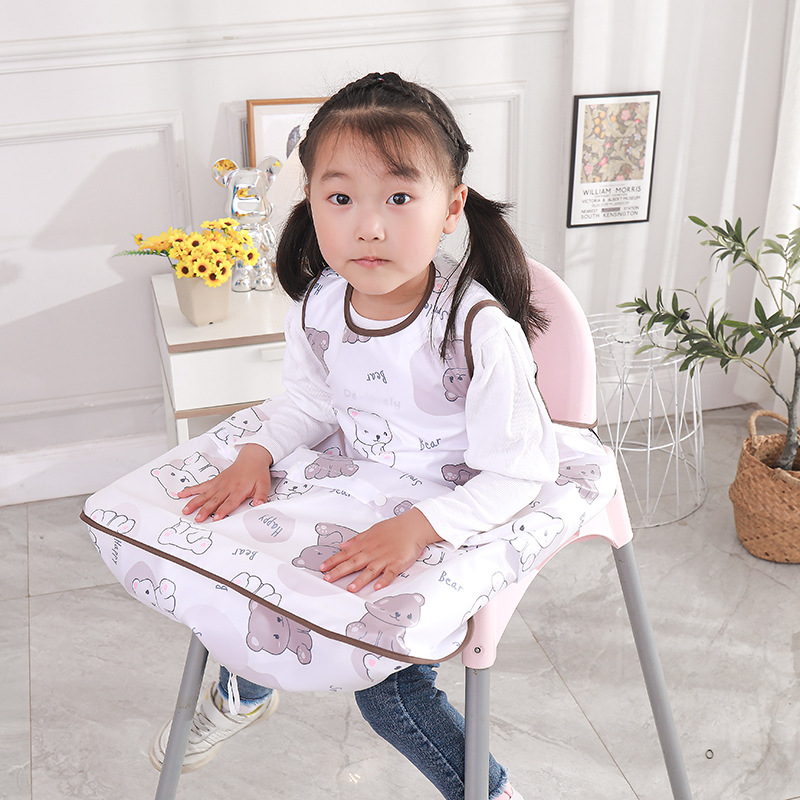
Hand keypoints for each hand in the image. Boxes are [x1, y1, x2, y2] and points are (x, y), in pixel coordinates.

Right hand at [178, 444, 273, 522]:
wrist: (252, 458)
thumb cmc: (257, 473)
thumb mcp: (264, 484)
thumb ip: (261, 495)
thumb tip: (260, 503)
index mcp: (239, 489)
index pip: (230, 502)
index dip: (222, 510)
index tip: (216, 518)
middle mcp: (227, 487)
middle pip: (214, 500)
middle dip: (205, 510)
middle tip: (198, 518)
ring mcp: (219, 484)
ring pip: (205, 494)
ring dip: (195, 502)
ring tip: (186, 510)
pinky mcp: (215, 481)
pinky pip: (202, 486)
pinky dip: (191, 490)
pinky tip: (182, 494)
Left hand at [320, 508, 441, 592]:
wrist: (413, 526)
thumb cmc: (394, 528)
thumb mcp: (372, 530)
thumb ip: (357, 540)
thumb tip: (343, 545)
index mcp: (366, 544)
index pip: (346, 554)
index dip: (333, 561)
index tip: (322, 568)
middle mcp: (373, 552)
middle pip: (354, 563)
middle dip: (340, 571)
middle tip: (328, 579)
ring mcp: (385, 558)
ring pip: (371, 570)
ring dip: (360, 579)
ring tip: (351, 588)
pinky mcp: (398, 563)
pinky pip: (390, 573)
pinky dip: (384, 580)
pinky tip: (378, 587)